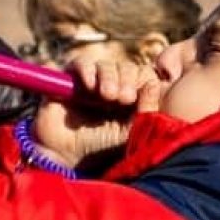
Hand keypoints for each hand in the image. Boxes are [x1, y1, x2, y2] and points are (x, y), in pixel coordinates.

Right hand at [32, 57, 165, 171]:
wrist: (65, 157)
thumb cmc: (100, 147)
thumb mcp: (129, 133)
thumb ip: (146, 111)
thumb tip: (154, 84)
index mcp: (130, 95)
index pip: (142, 75)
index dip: (141, 80)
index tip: (135, 99)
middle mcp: (111, 85)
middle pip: (125, 66)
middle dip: (126, 79)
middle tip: (123, 98)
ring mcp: (90, 81)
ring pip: (104, 64)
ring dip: (109, 75)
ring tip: (108, 95)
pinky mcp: (68, 79)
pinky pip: (79, 63)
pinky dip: (86, 70)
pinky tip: (90, 86)